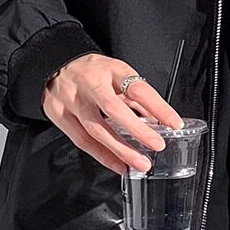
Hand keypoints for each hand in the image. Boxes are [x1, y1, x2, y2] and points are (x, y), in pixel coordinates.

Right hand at [41, 53, 183, 174]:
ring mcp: (71, 99)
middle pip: (114, 109)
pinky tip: (118, 164)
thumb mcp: (117, 73)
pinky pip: (82, 140)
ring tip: (140, 163)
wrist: (55, 64)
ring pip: (96, 129)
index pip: (137, 88)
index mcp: (110, 69)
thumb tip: (159, 119)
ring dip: (121, 150)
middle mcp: (89, 83)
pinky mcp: (58, 114)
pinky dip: (102, 155)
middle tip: (157, 146)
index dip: (158, 107)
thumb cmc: (92, 71)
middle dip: (138, 130)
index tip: (174, 123)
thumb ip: (136, 96)